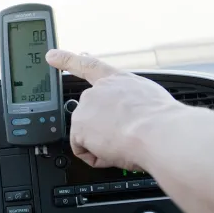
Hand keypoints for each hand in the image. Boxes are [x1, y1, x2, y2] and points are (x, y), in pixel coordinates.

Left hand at [45, 50, 182, 169]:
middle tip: (127, 135)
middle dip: (104, 130)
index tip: (51, 55)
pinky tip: (114, 150)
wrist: (159, 132)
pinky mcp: (79, 127)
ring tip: (126, 141)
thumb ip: (131, 100)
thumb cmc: (162, 119)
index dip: (68, 60)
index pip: (89, 66)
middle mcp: (98, 91)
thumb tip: (133, 114)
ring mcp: (86, 108)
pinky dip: (98, 157)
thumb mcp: (149, 99)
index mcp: (117, 81)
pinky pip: (84, 150)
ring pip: (89, 135)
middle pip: (91, 116)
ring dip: (103, 144)